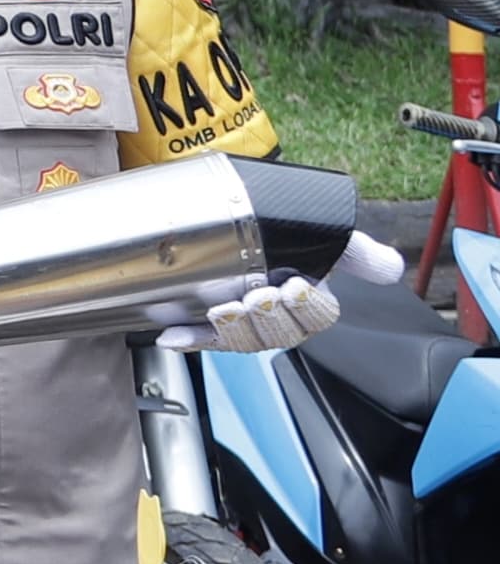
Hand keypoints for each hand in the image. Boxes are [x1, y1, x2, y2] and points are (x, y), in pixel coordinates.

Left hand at [162, 230, 385, 353]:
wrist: (240, 221)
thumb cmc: (290, 236)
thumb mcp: (326, 238)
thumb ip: (357, 251)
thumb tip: (391, 267)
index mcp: (309, 305)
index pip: (316, 318)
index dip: (306, 308)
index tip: (293, 287)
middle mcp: (277, 319)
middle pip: (278, 335)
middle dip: (267, 319)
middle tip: (256, 297)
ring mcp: (243, 323)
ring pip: (242, 341)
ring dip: (229, 331)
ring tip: (219, 311)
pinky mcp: (209, 322)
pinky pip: (201, 340)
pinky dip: (187, 340)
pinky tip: (172, 337)